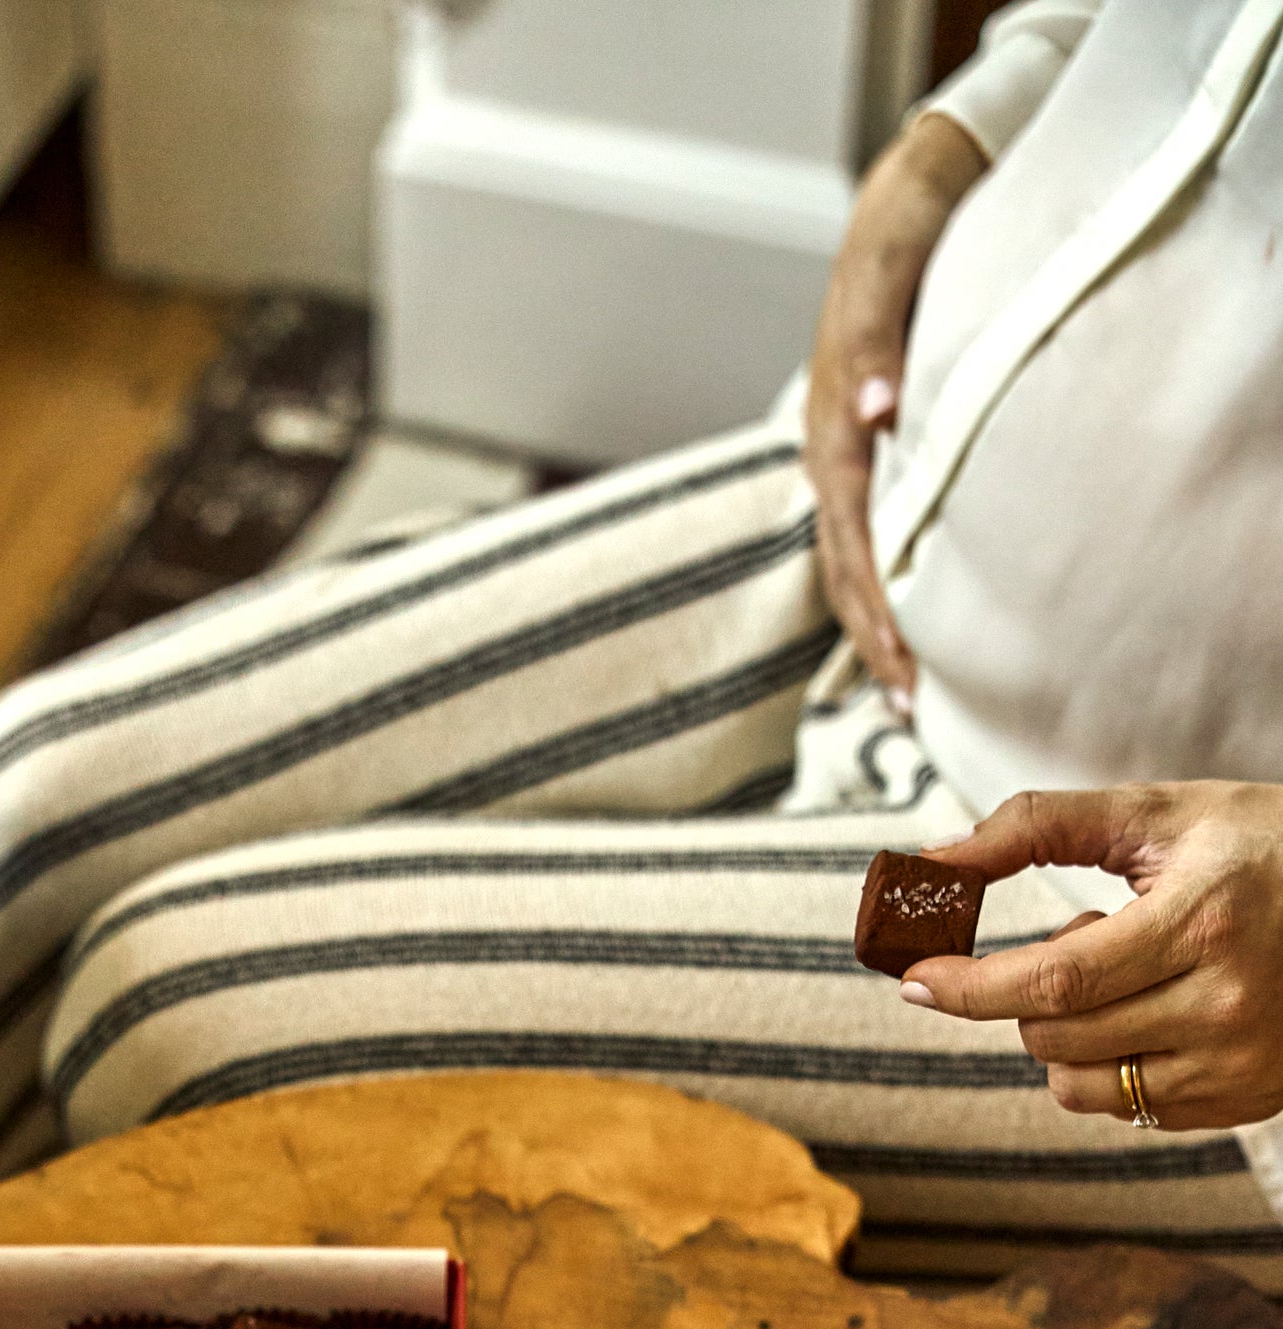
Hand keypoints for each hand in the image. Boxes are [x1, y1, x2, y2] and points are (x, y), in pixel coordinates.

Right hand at [804, 112, 987, 706]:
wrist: (914, 190)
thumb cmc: (908, 224)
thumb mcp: (888, 263)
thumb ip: (874, 337)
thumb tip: (878, 411)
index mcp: (834, 424)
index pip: (850, 539)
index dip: (873, 608)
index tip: (904, 667)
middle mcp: (838, 452)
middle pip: (847, 570)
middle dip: (874, 644)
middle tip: (910, 713)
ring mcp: (855, 457)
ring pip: (858, 562)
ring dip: (881, 629)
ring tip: (912, 695)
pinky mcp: (877, 452)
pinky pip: (878, 535)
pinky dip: (893, 588)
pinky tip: (920, 624)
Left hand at [899, 783, 1282, 1129]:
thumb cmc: (1261, 845)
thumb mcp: (1161, 814)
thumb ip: (1040, 825)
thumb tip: (933, 860)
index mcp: (1202, 922)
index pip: (1054, 981)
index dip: (970, 987)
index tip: (913, 979)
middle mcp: (1224, 1004)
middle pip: (1055, 1035)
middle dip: (1025, 996)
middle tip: (1084, 936)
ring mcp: (1236, 1063)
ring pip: (1078, 1085)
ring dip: (1061, 1035)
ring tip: (1126, 975)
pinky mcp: (1241, 1100)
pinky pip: (1125, 1106)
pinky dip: (1108, 1063)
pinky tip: (1156, 1011)